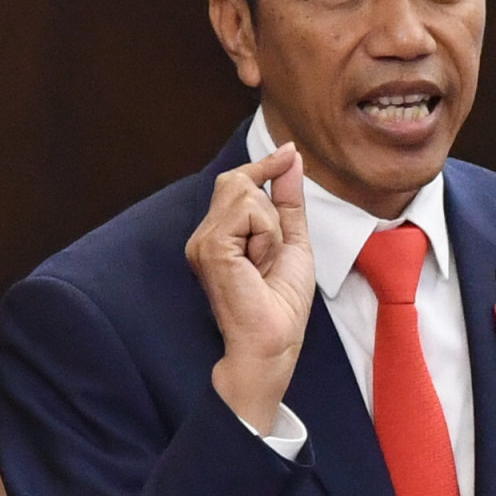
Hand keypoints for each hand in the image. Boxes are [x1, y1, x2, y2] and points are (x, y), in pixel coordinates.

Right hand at [186, 143, 315, 435]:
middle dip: (270, 211)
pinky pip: (249, 211)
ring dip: (271, 227)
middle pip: (238, 181)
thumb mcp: (292, 241)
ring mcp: (203, 241)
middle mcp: (204, 236)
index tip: (288, 152)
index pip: (235, 183)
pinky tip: (259, 265)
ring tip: (264, 264)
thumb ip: (288, 200)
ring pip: (246, 193)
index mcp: (220, 237)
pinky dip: (267, 235)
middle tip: (272, 255)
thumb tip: (289, 156)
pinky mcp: (210, 247)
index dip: (263, 165)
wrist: (273, 343)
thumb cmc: (281, 305)